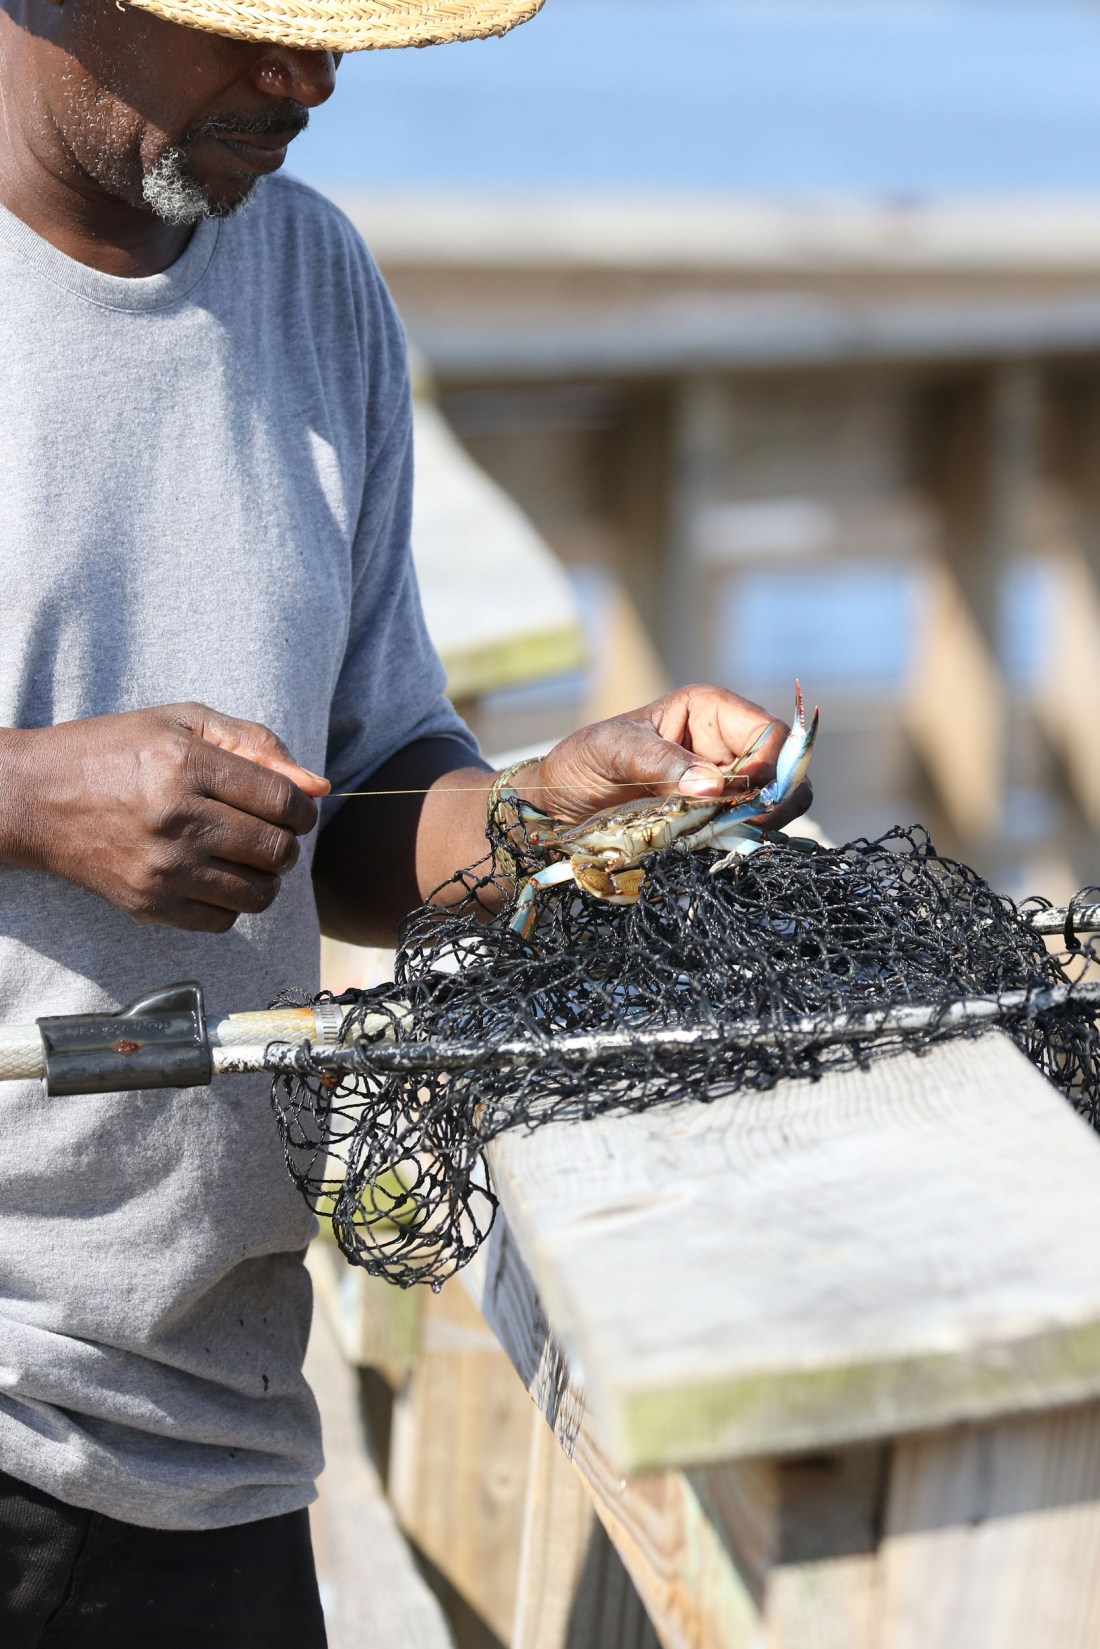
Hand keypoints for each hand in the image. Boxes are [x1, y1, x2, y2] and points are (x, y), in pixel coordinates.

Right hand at [0, 703, 329, 931]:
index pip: (283, 800)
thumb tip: (319, 786)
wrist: (36, 798)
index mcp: (185, 766)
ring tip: (244, 855)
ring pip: (259, 893)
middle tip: (268, 831)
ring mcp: (162, 870)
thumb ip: (256, 745)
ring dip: (266, 876)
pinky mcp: (148, 906)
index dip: (302, 807)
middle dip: (287, 842)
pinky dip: (232, 903)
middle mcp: (175, 821)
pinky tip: (213, 876)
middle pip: (278, 850)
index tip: (294, 808)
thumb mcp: (182, 723)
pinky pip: (223, 921)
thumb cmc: (115, 751)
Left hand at [523, 684, 812, 830]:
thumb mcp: (613, 751)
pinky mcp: (719, 815)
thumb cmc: (584, 762)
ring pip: (778, 803)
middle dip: (775, 800)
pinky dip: (745, 840)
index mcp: (710, 710)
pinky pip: (752, 828)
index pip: (770, 732)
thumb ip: (660, 763)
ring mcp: (727, 782)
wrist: (562, 803)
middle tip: (746, 827)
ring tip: (727, 838)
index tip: (741, 797)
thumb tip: (713, 786)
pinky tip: (719, 847)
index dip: (769, 765)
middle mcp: (727, 742)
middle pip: (786, 770)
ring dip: (763, 824)